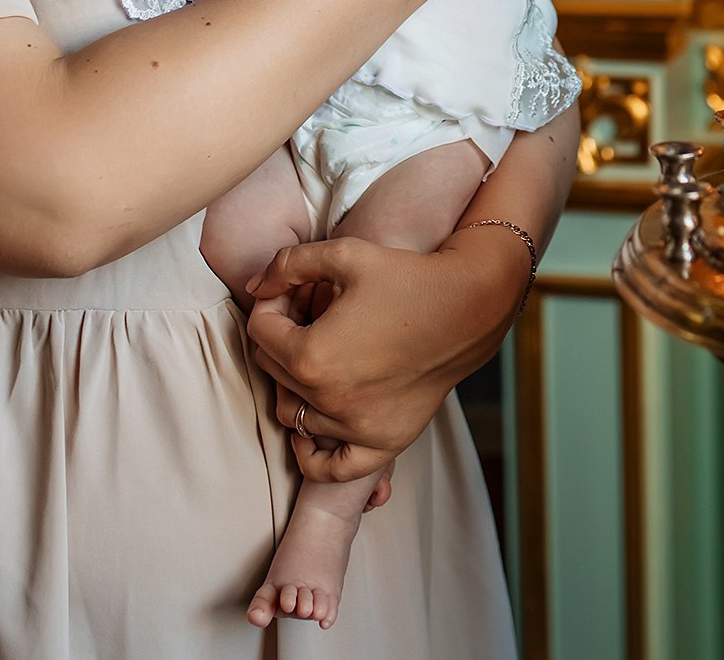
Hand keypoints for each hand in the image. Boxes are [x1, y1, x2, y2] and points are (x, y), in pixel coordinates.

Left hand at [244, 226, 530, 483]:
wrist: (468, 307)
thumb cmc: (406, 277)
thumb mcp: (344, 254)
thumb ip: (289, 264)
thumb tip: (255, 285)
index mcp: (311, 356)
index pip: (260, 333)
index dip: (272, 305)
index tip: (295, 292)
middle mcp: (328, 400)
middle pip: (272, 373)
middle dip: (281, 339)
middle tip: (308, 316)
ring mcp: (355, 428)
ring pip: (293, 415)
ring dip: (295, 384)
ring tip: (319, 354)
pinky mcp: (382, 443)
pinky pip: (330, 469)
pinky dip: (313, 454)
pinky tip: (313, 427)